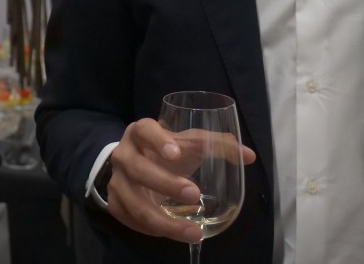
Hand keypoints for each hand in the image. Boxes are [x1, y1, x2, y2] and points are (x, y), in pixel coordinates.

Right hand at [105, 118, 255, 242]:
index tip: (176, 152)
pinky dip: (153, 231)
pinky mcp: (115, 204)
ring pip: (135, 204)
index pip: (144, 130)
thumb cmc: (167, 150)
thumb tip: (249, 156)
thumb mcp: (187, 142)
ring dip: (164, 221)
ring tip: (194, 232)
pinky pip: (132, 221)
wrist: (135, 162)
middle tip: (195, 195)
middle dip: (166, 184)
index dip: (158, 140)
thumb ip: (216, 145)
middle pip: (139, 169)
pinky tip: (174, 233)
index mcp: (140, 133)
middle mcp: (124, 155)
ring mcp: (116, 181)